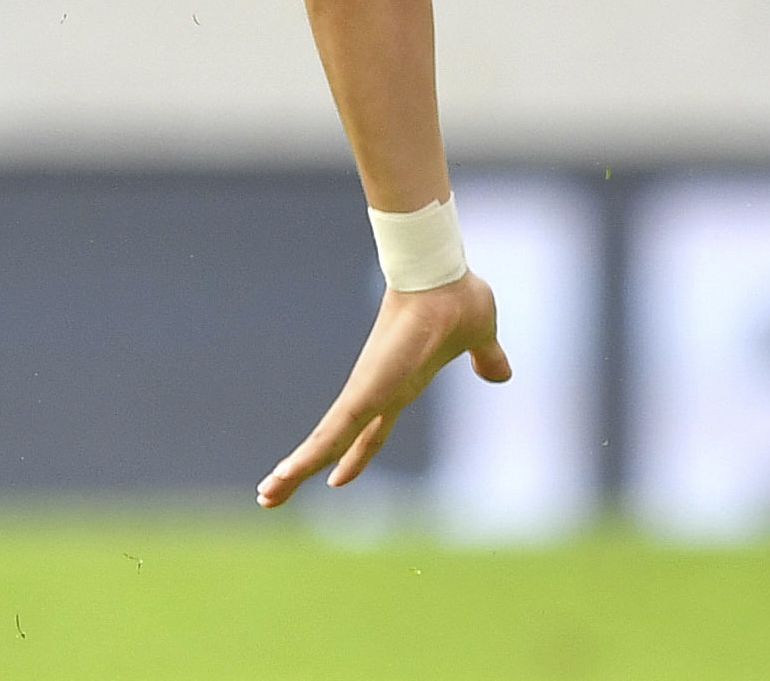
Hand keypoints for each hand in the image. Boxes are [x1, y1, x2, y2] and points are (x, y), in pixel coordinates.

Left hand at [257, 274, 508, 507]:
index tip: (336, 478)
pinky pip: (333, 432)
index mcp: (400, 387)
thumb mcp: (480, 337)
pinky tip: (288, 473)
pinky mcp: (364, 390)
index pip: (371, 431)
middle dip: (304, 469)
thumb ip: (487, 358)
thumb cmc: (456, 298)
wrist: (441, 274)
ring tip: (266, 495)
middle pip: (335, 441)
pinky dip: (309, 456)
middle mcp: (377, 392)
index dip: (354, 455)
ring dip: (295, 470)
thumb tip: (503, 374)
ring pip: (325, 441)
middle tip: (270, 494)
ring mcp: (367, 391)